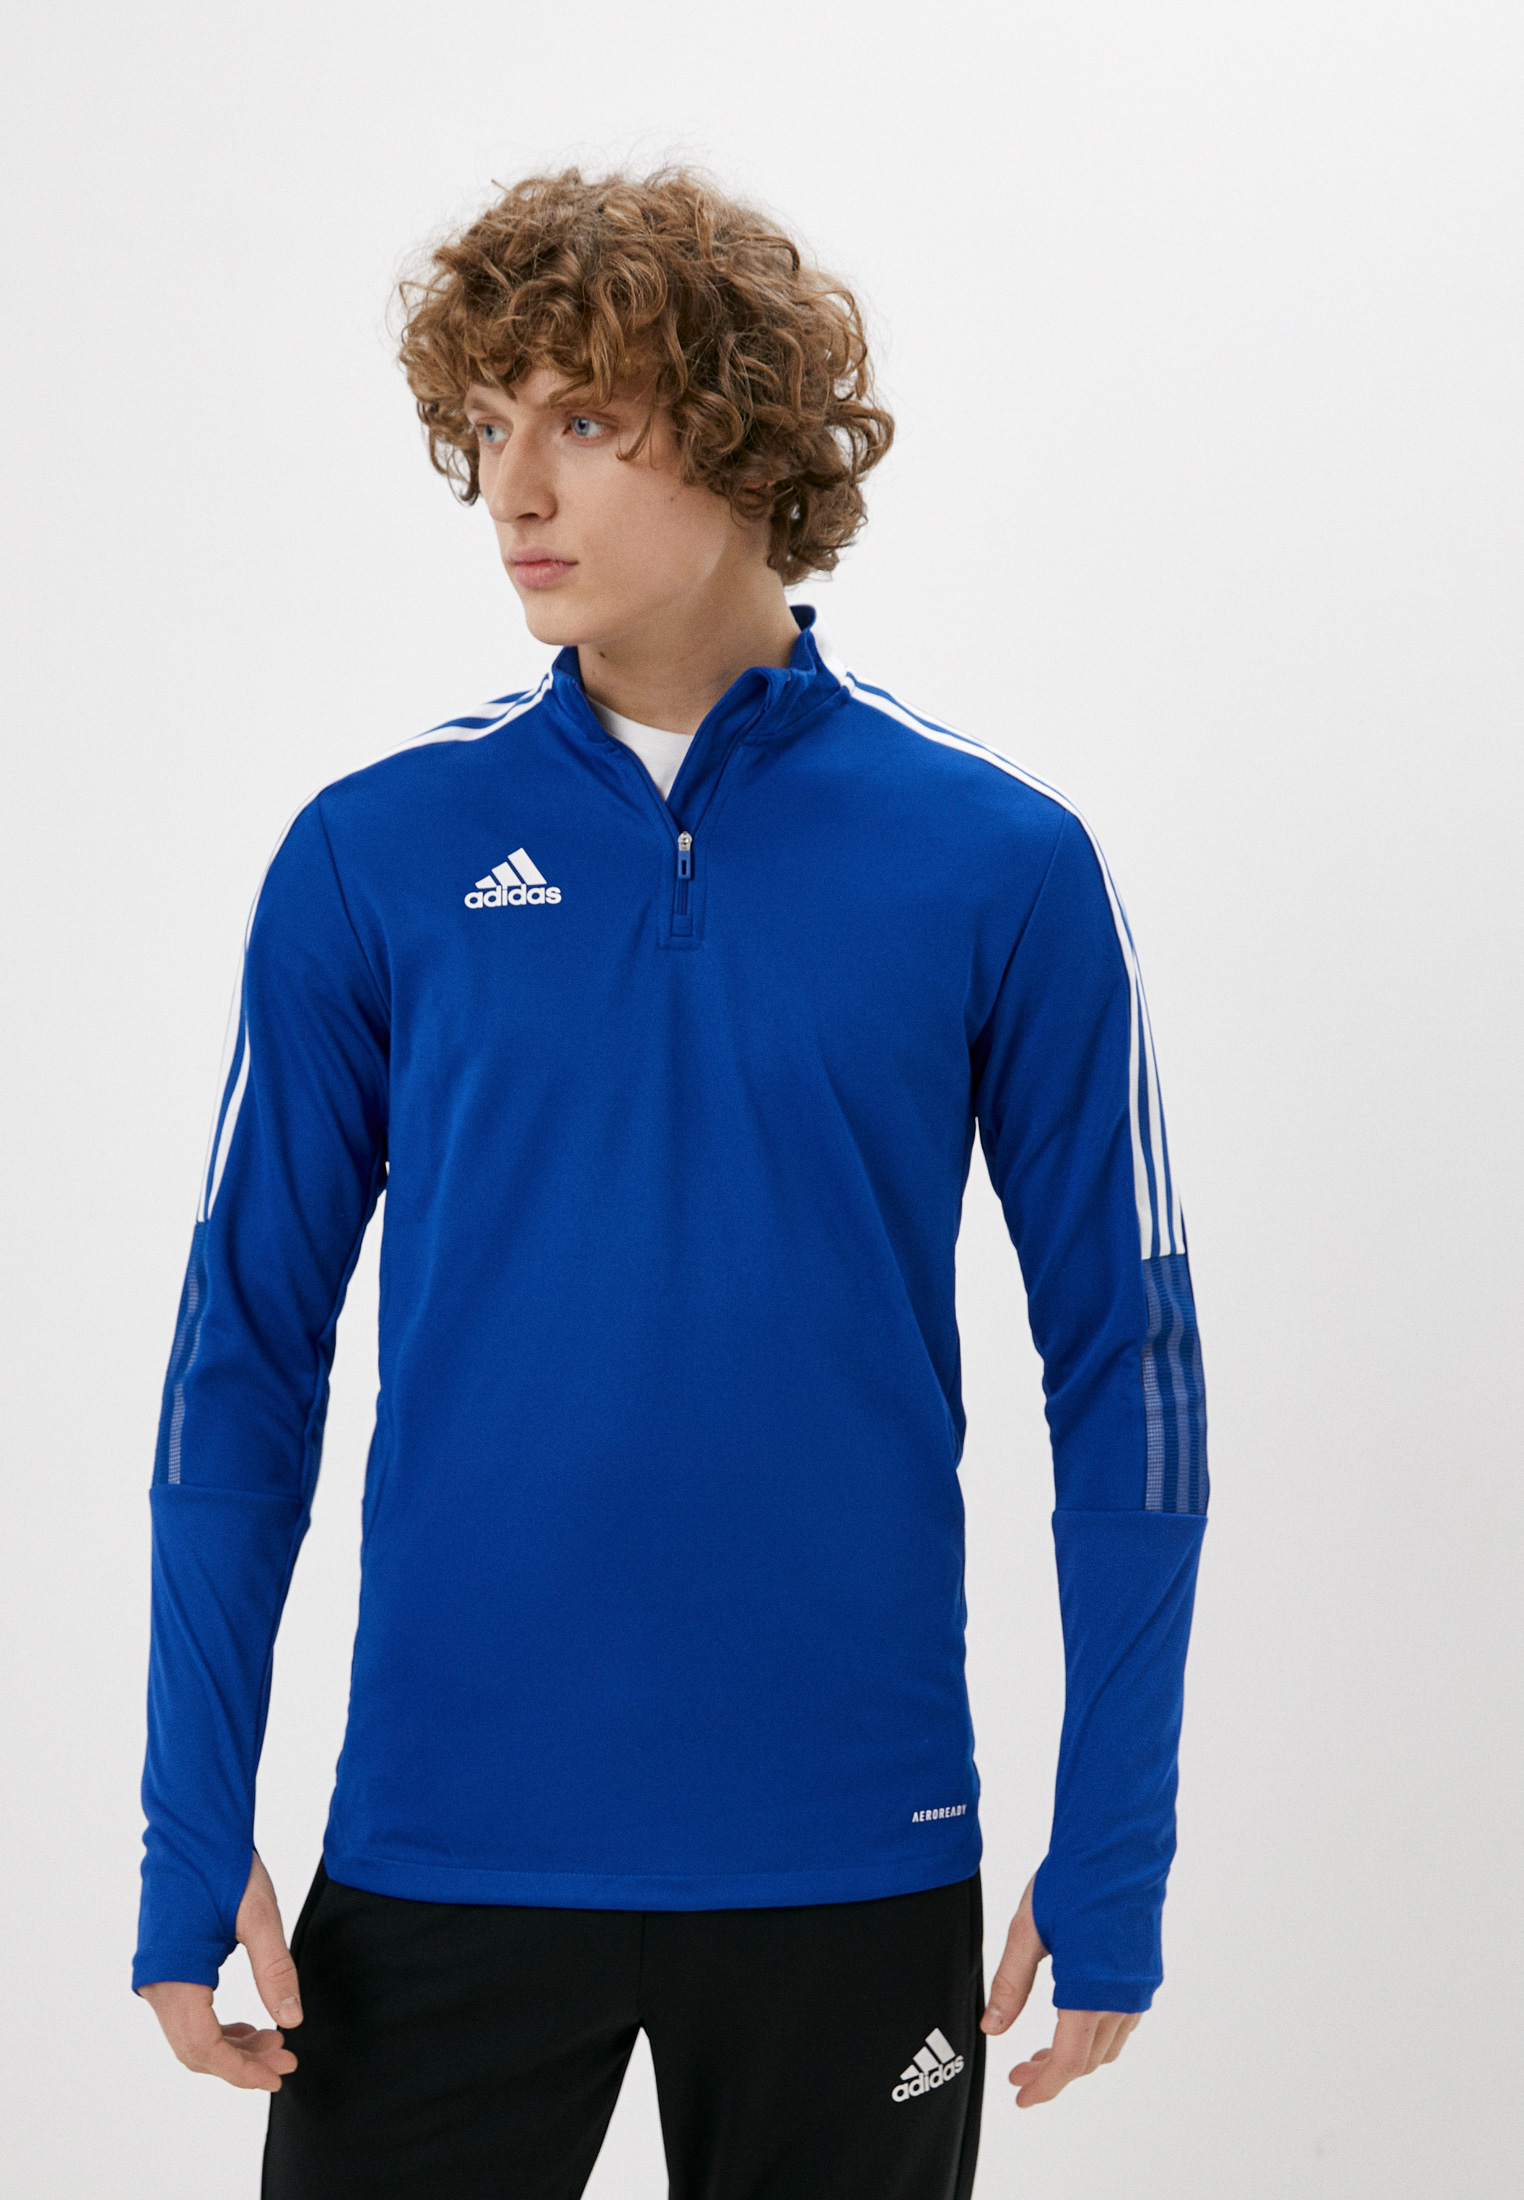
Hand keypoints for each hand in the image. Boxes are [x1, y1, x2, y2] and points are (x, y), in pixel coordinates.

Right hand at [137, 1851, 301, 2091]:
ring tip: (275, 2042)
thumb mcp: (258, 1915)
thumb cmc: (223, 1863)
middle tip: (285, 2060)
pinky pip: (186, 2015)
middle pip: (194, 2050)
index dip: (240, 2070)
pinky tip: (248, 2024)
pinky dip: (217, 2027)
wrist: (191, 1825)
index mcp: (175, 1975)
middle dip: (240, 2062)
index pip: (204, 2047)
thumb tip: (293, 2021)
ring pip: (190, 2036)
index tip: (278, 2075)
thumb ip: (275, 1970)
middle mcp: (156, 1983)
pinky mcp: (163, 1968)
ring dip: (230, 2047)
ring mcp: (156, 1977)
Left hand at [979, 1873, 1141, 2106]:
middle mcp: (1122, 1998)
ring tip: (1039, 2051)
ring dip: (1075, 2057)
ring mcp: (1139, 1986)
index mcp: (1090, 1992)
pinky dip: (1095, 2035)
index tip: (1021, 2098)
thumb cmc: (1072, 1880)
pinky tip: (1071, 2020)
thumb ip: (1011, 1983)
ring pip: (1108, 2045)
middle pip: (1088, 2060)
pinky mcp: (1146, 1972)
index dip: (1044, 2087)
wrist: (1120, 1846)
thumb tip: (992, 2029)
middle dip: (1052, 2073)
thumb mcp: (1028, 1930)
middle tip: (1019, 2072)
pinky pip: (1122, 2022)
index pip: (1068, 2062)